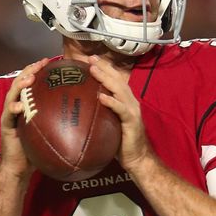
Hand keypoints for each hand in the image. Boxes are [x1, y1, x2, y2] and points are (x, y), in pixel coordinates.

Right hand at [0, 57, 48, 178]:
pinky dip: (13, 108)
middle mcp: (17, 105)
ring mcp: (9, 114)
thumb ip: (60, 117)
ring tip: (29, 79)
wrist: (20, 165)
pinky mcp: (6, 125)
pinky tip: (19, 106)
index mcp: (27, 104)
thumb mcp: (51, 128)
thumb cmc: (37, 147)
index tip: (50, 61)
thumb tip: (85, 109)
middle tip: (40, 63)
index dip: (39, 70)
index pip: (32, 82)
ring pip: (12, 94)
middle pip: (21, 82)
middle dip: (30, 71)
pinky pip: (8, 115)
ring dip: (20, 85)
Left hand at [88, 55, 153, 171]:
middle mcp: (130, 101)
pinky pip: (120, 109)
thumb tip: (78, 108)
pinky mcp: (132, 121)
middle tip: (89, 58)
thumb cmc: (120, 143)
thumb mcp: (108, 124)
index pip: (114, 80)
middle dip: (103, 67)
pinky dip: (111, 101)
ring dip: (105, 78)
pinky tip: (101, 96)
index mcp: (124, 100)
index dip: (103, 68)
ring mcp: (132, 110)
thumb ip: (99, 113)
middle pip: (117, 79)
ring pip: (119, 89)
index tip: (88, 59)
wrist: (137, 158)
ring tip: (93, 70)